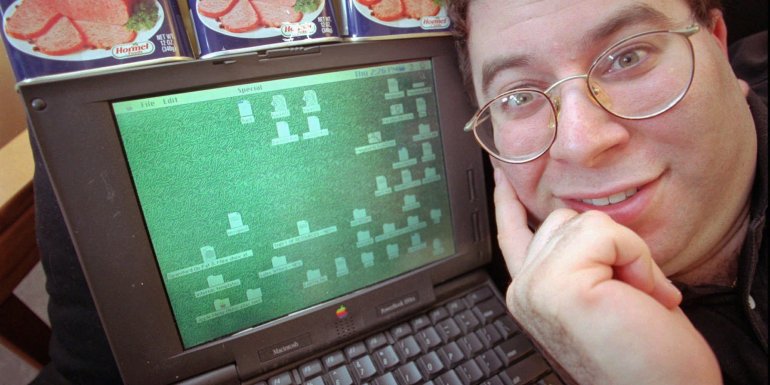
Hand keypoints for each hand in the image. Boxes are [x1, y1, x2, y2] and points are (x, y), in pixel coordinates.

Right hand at [493, 167, 721, 384]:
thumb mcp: (605, 294)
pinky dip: (635, 259)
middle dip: (611, 245)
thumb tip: (584, 222)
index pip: (511, 233)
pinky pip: (603, 232)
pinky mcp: (556, 286)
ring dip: (627, 255)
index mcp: (532, 293)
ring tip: (635, 300)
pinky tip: (638, 296)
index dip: (505, 200)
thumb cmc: (648, 360)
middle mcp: (524, 290)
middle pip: (561, 218)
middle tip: (632, 295)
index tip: (499, 172)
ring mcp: (534, 287)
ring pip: (584, 222)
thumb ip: (580, 258)